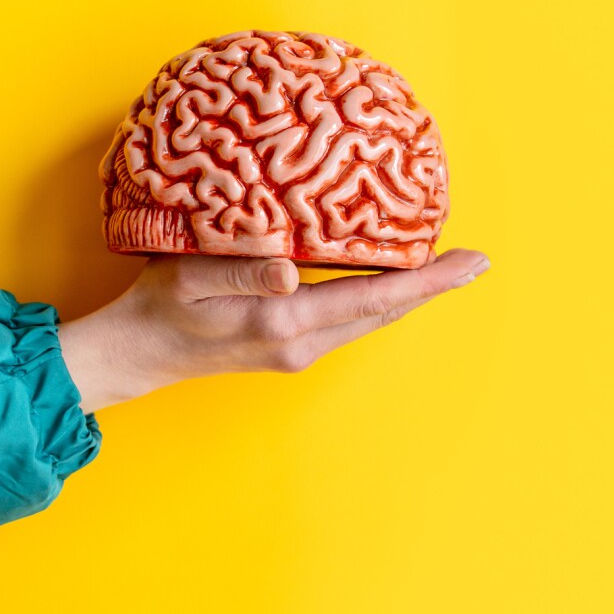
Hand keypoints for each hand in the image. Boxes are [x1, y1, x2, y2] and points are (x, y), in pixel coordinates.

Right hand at [58, 248, 490, 413]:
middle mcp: (300, 343)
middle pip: (383, 311)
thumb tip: (294, 270)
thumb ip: (244, 270)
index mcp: (284, 321)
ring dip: (405, 294)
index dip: (427, 280)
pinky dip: (375, 299)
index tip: (471, 262)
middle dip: (431, 287)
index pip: (374, 297)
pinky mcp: (288, 349)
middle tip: (474, 259)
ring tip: (438, 266)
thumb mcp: (192, 277)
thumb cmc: (161, 306)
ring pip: (368, 318)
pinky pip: (348, 320)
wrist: (139, 353)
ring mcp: (297, 351)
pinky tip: (382, 279)